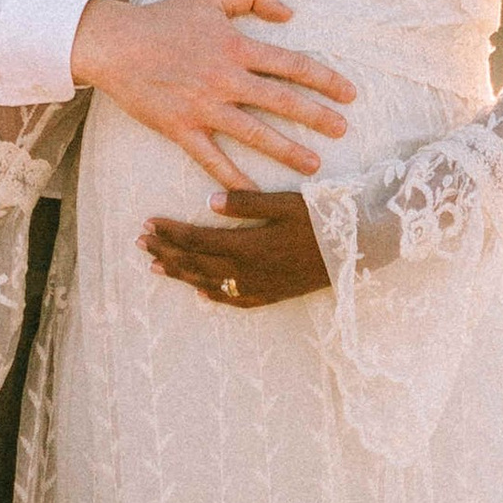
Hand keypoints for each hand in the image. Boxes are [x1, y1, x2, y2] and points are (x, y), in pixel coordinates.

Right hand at [73, 0, 354, 184]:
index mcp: (236, 46)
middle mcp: (225, 78)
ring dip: (287, 151)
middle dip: (317, 117)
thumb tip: (289, 13)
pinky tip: (255, 192)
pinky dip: (234, 177)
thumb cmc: (163, 18)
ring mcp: (204, 106)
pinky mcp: (181, 128)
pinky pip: (212, 158)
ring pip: (255, 133)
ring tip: (314, 165)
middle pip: (282, 100)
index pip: (292, 65)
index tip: (349, 93)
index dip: (325, 79)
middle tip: (343, 130)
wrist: (114, 43)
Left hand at [143, 186, 331, 307]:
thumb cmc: (325, 219)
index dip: (170, 233)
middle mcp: (249, 272)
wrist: (361, 249)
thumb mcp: (286, 203)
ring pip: (210, 283)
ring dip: (181, 274)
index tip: (149, 224)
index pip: (197, 240)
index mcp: (248, 246)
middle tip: (141, 243)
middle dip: (166, 252)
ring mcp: (261, 287)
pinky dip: (214, 295)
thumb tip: (207, 202)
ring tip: (156, 267)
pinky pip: (236, 300)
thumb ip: (246, 203)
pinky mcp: (275, 295)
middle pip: (197, 263)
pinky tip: (201, 293)